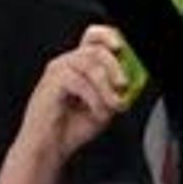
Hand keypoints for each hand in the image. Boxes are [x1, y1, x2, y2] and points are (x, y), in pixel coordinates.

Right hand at [20, 26, 132, 162]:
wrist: (50, 147)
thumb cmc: (72, 127)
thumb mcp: (104, 107)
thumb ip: (116, 91)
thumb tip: (132, 80)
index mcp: (79, 65)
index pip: (93, 37)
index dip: (108, 36)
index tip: (121, 47)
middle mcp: (67, 63)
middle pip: (96, 49)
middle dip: (115, 67)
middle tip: (123, 85)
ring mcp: (57, 71)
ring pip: (90, 65)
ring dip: (106, 88)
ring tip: (111, 106)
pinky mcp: (51, 83)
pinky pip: (80, 82)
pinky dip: (94, 99)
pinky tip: (96, 112)